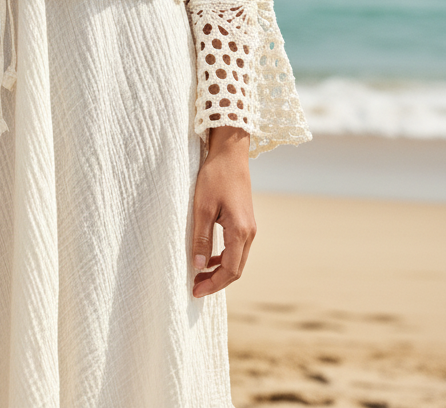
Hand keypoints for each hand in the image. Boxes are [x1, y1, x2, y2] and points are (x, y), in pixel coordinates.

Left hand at [191, 126, 255, 297]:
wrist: (230, 153)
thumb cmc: (215, 177)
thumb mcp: (202, 207)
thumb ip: (201, 238)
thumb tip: (199, 266)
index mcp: (240, 231)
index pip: (230, 270)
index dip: (213, 284)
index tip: (195, 292)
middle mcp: (249, 232)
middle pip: (236, 269)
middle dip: (216, 282)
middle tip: (195, 288)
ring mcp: (249, 227)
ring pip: (237, 259)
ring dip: (220, 271)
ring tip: (199, 276)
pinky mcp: (245, 220)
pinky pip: (237, 248)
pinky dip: (224, 258)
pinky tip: (210, 257)